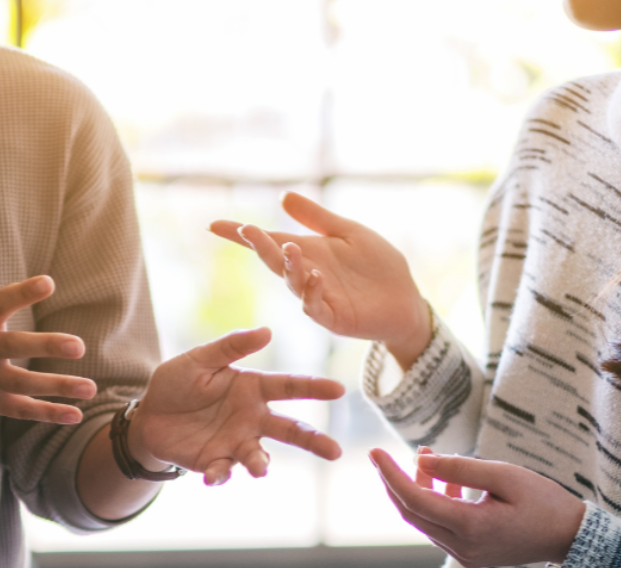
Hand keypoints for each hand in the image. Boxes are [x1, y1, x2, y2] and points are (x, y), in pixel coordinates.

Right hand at [0, 276, 97, 423]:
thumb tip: (32, 289)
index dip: (22, 292)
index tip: (48, 283)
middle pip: (13, 345)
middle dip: (45, 345)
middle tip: (78, 346)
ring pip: (23, 383)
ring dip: (57, 386)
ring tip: (90, 387)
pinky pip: (20, 409)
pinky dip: (47, 413)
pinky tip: (74, 414)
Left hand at [130, 327, 344, 484]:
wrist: (148, 416)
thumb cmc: (178, 382)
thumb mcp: (200, 359)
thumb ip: (231, 346)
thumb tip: (267, 331)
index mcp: (253, 388)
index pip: (290, 387)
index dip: (314, 387)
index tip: (339, 389)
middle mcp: (252, 418)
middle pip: (290, 430)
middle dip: (314, 440)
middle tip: (335, 451)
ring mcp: (236, 442)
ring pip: (259, 456)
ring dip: (261, 464)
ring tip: (260, 470)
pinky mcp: (216, 462)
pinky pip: (224, 471)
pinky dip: (220, 475)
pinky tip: (212, 476)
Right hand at [211, 192, 430, 368]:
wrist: (405, 299)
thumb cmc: (377, 266)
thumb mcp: (348, 233)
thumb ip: (317, 218)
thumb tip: (283, 197)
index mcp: (307, 253)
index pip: (269, 242)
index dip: (241, 236)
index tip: (214, 225)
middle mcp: (306, 275)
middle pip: (274, 261)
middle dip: (259, 246)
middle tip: (247, 230)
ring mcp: (317, 298)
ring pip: (293, 283)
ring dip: (288, 266)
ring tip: (290, 248)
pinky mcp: (334, 318)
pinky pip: (316, 307)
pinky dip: (313, 292)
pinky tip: (316, 276)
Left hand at [370, 448, 585, 567]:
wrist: (572, 538)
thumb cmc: (545, 501)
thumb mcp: (505, 475)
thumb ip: (461, 468)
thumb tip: (421, 460)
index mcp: (469, 527)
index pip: (414, 499)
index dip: (390, 474)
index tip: (374, 452)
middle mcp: (461, 546)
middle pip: (411, 512)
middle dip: (396, 482)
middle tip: (387, 454)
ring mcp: (464, 554)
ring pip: (424, 519)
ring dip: (418, 489)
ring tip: (427, 457)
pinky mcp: (469, 554)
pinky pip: (439, 527)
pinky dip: (434, 502)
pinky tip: (445, 481)